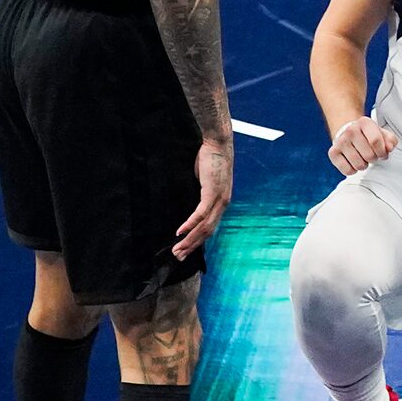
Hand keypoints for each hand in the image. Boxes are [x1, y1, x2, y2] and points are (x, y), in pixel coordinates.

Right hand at [174, 136, 232, 256]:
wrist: (218, 144)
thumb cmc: (210, 161)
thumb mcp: (204, 182)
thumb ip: (200, 195)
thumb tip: (189, 205)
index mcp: (222, 203)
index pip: (210, 228)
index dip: (198, 241)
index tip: (185, 250)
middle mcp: (223, 204)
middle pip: (208, 232)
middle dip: (192, 246)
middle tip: (178, 256)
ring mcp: (219, 199)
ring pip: (204, 226)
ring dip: (190, 239)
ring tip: (177, 249)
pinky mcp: (212, 192)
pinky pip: (200, 213)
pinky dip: (189, 224)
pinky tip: (180, 232)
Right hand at [328, 116, 398, 176]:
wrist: (347, 132)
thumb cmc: (368, 135)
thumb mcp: (382, 133)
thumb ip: (390, 140)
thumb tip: (390, 148)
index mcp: (365, 122)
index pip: (376, 141)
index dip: (382, 152)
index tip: (382, 154)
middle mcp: (351, 130)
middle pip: (369, 155)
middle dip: (374, 159)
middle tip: (371, 155)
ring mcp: (340, 141)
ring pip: (359, 165)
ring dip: (364, 165)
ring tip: (362, 158)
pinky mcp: (332, 153)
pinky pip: (347, 170)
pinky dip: (353, 170)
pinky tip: (353, 162)